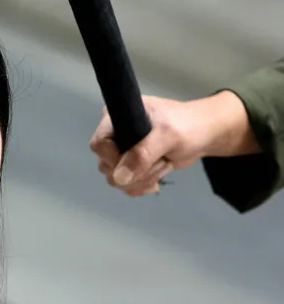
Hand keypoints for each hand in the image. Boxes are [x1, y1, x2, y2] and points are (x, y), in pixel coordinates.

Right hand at [89, 92, 255, 195]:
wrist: (203, 135)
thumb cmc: (188, 125)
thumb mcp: (167, 136)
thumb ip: (143, 154)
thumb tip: (119, 176)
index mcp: (116, 118)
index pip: (99, 144)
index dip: (115, 158)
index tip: (139, 161)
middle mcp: (114, 134)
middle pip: (106, 165)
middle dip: (136, 171)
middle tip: (161, 160)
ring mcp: (121, 151)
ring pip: (116, 179)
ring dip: (142, 179)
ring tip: (164, 164)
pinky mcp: (130, 165)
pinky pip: (125, 185)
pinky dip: (143, 186)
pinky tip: (159, 175)